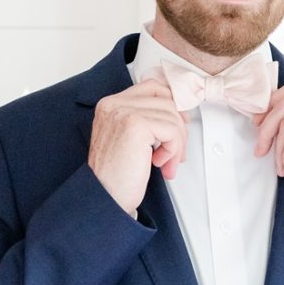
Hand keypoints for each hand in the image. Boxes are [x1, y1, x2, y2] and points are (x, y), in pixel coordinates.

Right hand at [88, 80, 187, 214]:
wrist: (104, 197)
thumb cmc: (116, 175)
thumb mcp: (130, 140)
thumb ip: (147, 121)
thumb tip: (180, 112)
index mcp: (111, 104)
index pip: (153, 87)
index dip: (172, 105)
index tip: (178, 126)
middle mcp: (114, 104)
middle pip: (166, 100)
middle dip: (179, 128)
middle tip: (175, 153)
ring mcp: (124, 112)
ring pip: (172, 116)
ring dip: (177, 144)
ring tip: (165, 163)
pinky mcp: (136, 125)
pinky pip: (172, 129)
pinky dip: (173, 149)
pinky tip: (159, 163)